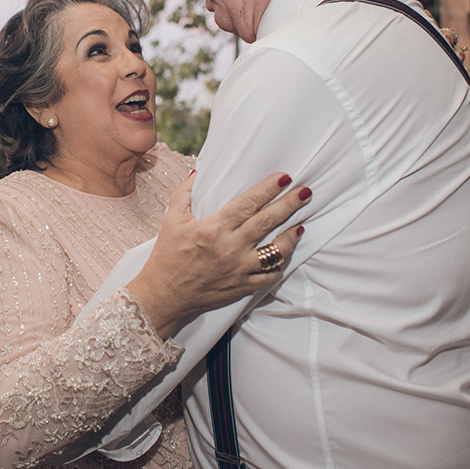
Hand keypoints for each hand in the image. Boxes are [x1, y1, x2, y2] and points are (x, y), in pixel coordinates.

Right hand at [128, 172, 309, 336]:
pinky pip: (270, 276)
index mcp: (213, 229)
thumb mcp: (171, 221)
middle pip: (268, 222)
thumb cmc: (166, 257)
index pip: (248, 204)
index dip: (268, 189)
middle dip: (289, 204)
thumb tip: (197, 173)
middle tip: (305, 192)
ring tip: (300, 223)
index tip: (284, 178)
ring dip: (291, 236)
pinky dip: (280, 264)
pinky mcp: (243, 287)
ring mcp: (239, 270)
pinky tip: (284, 253)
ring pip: (276, 251)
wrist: (163, 295)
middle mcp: (230, 248)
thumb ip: (183, 194)